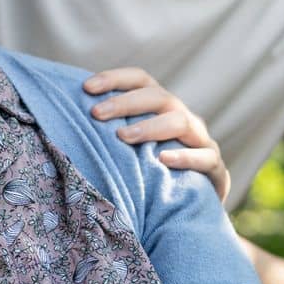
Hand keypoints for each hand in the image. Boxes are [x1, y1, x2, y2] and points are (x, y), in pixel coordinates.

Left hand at [83, 67, 229, 203]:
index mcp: (162, 106)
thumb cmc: (154, 169)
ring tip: (123, 136)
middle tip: (97, 114)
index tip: (86, 88)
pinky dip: (184, 157)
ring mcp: (202, 141)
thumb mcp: (135, 145)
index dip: (115, 79)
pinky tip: (163, 160)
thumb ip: (113, 127)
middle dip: (126, 103)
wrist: (195, 204)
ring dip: (151, 127)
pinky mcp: (216, 169)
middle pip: (159, 97)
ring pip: (182, 122)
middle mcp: (183, 117)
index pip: (141, 79)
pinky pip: (205, 158)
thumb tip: (67, 114)